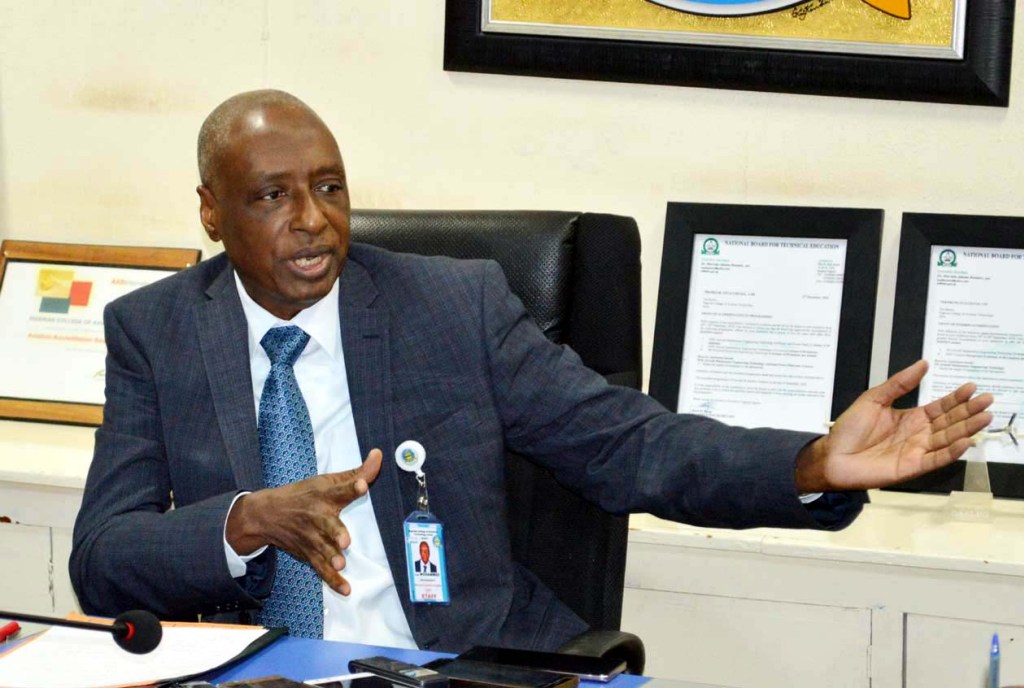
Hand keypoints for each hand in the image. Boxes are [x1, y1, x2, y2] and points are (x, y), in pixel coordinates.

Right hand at [227, 448, 382, 594]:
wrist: (266, 515)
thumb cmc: (303, 494)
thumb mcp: (327, 480)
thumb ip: (358, 471)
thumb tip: (378, 454)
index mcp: (324, 495)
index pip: (340, 489)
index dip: (352, 486)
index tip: (362, 485)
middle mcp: (318, 517)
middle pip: (329, 525)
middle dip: (336, 532)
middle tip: (344, 540)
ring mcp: (312, 538)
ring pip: (323, 550)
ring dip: (331, 558)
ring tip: (339, 564)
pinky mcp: (309, 554)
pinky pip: (321, 569)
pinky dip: (332, 581)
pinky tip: (345, 589)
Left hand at [795, 360, 993, 492]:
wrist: (832, 455)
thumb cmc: (849, 428)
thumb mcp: (874, 398)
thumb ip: (899, 383)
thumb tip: (922, 364)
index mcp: (911, 417)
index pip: (940, 407)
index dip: (956, 398)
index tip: (972, 387)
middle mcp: (918, 434)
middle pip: (950, 422)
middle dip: (969, 411)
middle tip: (988, 400)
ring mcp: (917, 451)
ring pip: (948, 439)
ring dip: (966, 429)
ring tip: (984, 417)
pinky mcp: (912, 467)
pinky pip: (936, 459)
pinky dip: (951, 452)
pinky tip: (965, 442)